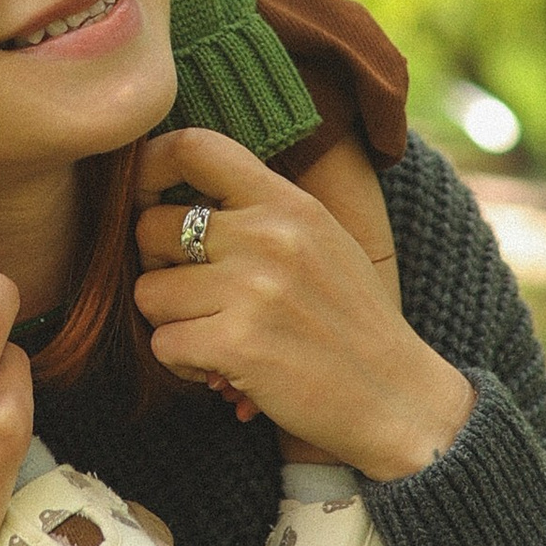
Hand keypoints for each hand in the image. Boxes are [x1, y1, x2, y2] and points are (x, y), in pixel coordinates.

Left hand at [132, 127, 472, 479]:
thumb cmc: (350, 322)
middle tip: (196, 298)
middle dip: (159, 268)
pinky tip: (222, 370)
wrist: (397, 398)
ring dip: (172, 323)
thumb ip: (260, 211)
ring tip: (218, 337)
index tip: (148, 201)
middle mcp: (269, 237)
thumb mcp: (321, 240)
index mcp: (289, 204)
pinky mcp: (237, 345)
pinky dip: (183, 364)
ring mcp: (252, 290)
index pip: (194, 147)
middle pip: (150, 228)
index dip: (149, 168)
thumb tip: (175, 193)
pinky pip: (162, 344)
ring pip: (148, 292)